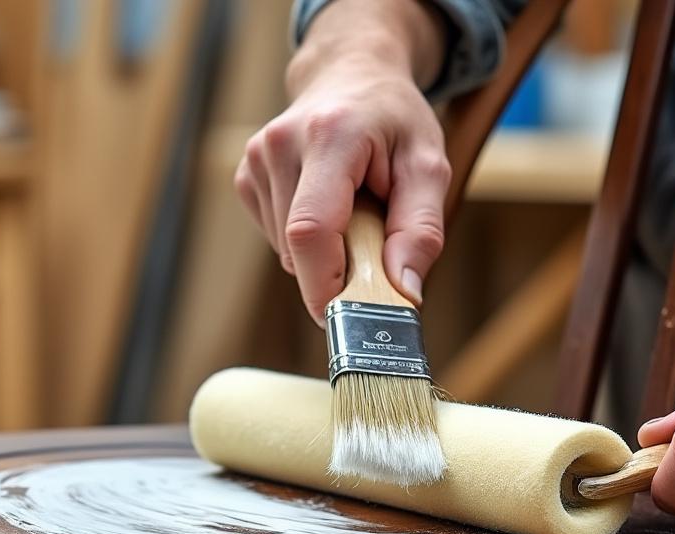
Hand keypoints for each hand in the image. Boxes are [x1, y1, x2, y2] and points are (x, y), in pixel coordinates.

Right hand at [235, 14, 449, 324]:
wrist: (352, 75)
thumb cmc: (394, 122)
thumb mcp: (429, 166)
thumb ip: (421, 231)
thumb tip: (404, 293)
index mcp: (330, 137)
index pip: (312, 230)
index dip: (324, 286)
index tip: (348, 317)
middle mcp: (281, 145)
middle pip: (299, 249)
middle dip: (338, 266)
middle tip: (373, 236)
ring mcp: (256, 161)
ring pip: (287, 251)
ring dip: (324, 251)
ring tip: (350, 209)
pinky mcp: (245, 178)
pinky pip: (276, 238)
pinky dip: (305, 238)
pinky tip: (324, 203)